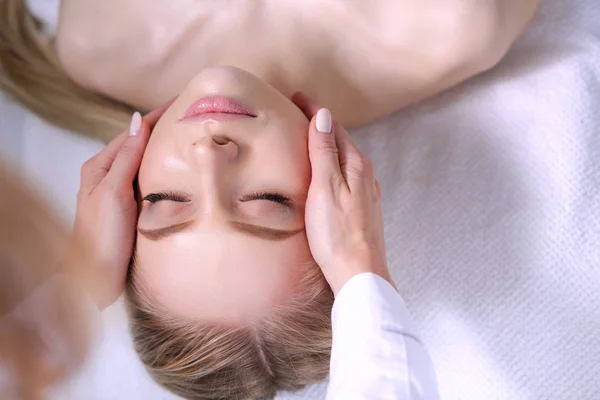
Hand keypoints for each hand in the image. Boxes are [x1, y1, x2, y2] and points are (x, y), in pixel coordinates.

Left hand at [66, 102, 171, 308]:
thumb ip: (126, 157)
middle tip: (192, 118)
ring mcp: (121, 194)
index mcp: (100, 167)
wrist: (93, 280)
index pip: (133, 133)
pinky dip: (165, 173)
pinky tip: (181, 174)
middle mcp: (109, 177)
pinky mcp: (132, 210)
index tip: (181, 101)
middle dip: (163, 130)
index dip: (156, 116)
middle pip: (140, 146)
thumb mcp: (113, 191)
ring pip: (146, 165)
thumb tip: (138, 120)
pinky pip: (151, 184)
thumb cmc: (100, 236)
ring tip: (191, 140)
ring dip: (165, 151)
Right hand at [292, 92, 393, 295]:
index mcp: (355, 164)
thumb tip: (323, 116)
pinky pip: (346, 175)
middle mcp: (365, 174)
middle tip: (298, 111)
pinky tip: (325, 172)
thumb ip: (324, 152)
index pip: (333, 127)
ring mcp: (366, 191)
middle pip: (341, 140)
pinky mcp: (362, 207)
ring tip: (308, 137)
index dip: (314, 110)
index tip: (297, 96)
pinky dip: (332, 164)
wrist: (359, 274)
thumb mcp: (325, 188)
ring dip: (327, 143)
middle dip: (320, 123)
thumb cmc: (338, 234)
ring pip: (344, 158)